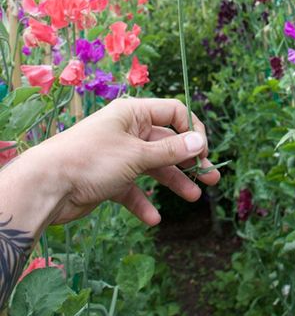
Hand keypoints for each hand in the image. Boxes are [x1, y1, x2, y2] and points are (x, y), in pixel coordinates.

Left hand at [23, 97, 219, 225]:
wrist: (47, 186)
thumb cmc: (92, 159)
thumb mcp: (137, 154)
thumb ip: (170, 151)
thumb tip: (200, 141)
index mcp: (133, 113)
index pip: (173, 113)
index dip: (192, 130)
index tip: (204, 152)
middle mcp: (128, 130)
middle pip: (166, 142)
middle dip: (188, 160)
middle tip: (211, 177)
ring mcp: (118, 155)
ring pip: (153, 166)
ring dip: (173, 181)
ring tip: (194, 197)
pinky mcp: (109, 178)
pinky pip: (133, 188)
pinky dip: (143, 201)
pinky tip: (153, 218)